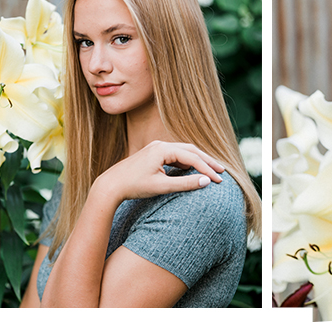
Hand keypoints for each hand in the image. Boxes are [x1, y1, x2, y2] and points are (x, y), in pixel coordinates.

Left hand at [92, 140, 226, 203]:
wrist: (110, 185)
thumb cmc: (134, 186)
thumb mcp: (161, 187)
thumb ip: (185, 183)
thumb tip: (206, 181)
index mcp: (163, 149)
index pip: (192, 158)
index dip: (207, 169)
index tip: (218, 180)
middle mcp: (160, 144)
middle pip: (191, 150)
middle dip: (207, 161)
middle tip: (222, 171)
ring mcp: (156, 147)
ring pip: (184, 151)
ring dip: (198, 160)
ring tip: (211, 169)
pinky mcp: (152, 153)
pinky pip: (175, 155)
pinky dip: (187, 161)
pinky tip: (193, 169)